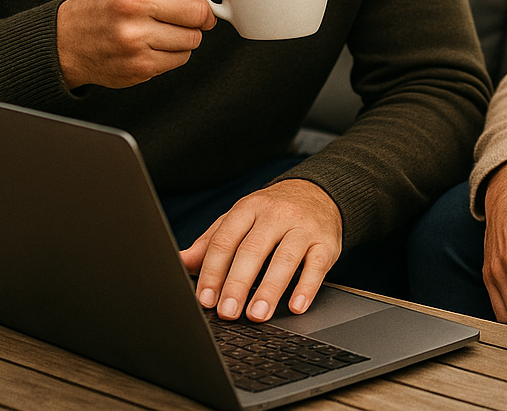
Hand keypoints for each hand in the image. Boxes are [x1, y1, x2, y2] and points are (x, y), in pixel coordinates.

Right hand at [56, 0, 216, 89]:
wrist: (67, 39)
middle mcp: (133, 0)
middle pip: (200, 10)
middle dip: (194, 9)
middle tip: (175, 7)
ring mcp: (134, 35)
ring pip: (194, 37)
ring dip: (184, 32)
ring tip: (159, 23)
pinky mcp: (139, 64)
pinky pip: (183, 57)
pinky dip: (173, 51)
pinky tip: (152, 41)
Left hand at [181, 179, 342, 321]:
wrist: (319, 192)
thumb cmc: (273, 212)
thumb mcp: (241, 218)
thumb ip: (212, 241)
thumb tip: (180, 262)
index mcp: (249, 208)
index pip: (226, 240)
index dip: (213, 271)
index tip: (205, 299)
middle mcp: (277, 215)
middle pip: (253, 249)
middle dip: (238, 283)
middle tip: (227, 312)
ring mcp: (303, 227)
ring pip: (285, 258)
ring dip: (270, 289)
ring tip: (257, 315)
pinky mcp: (326, 241)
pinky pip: (317, 265)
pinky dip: (307, 287)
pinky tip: (297, 305)